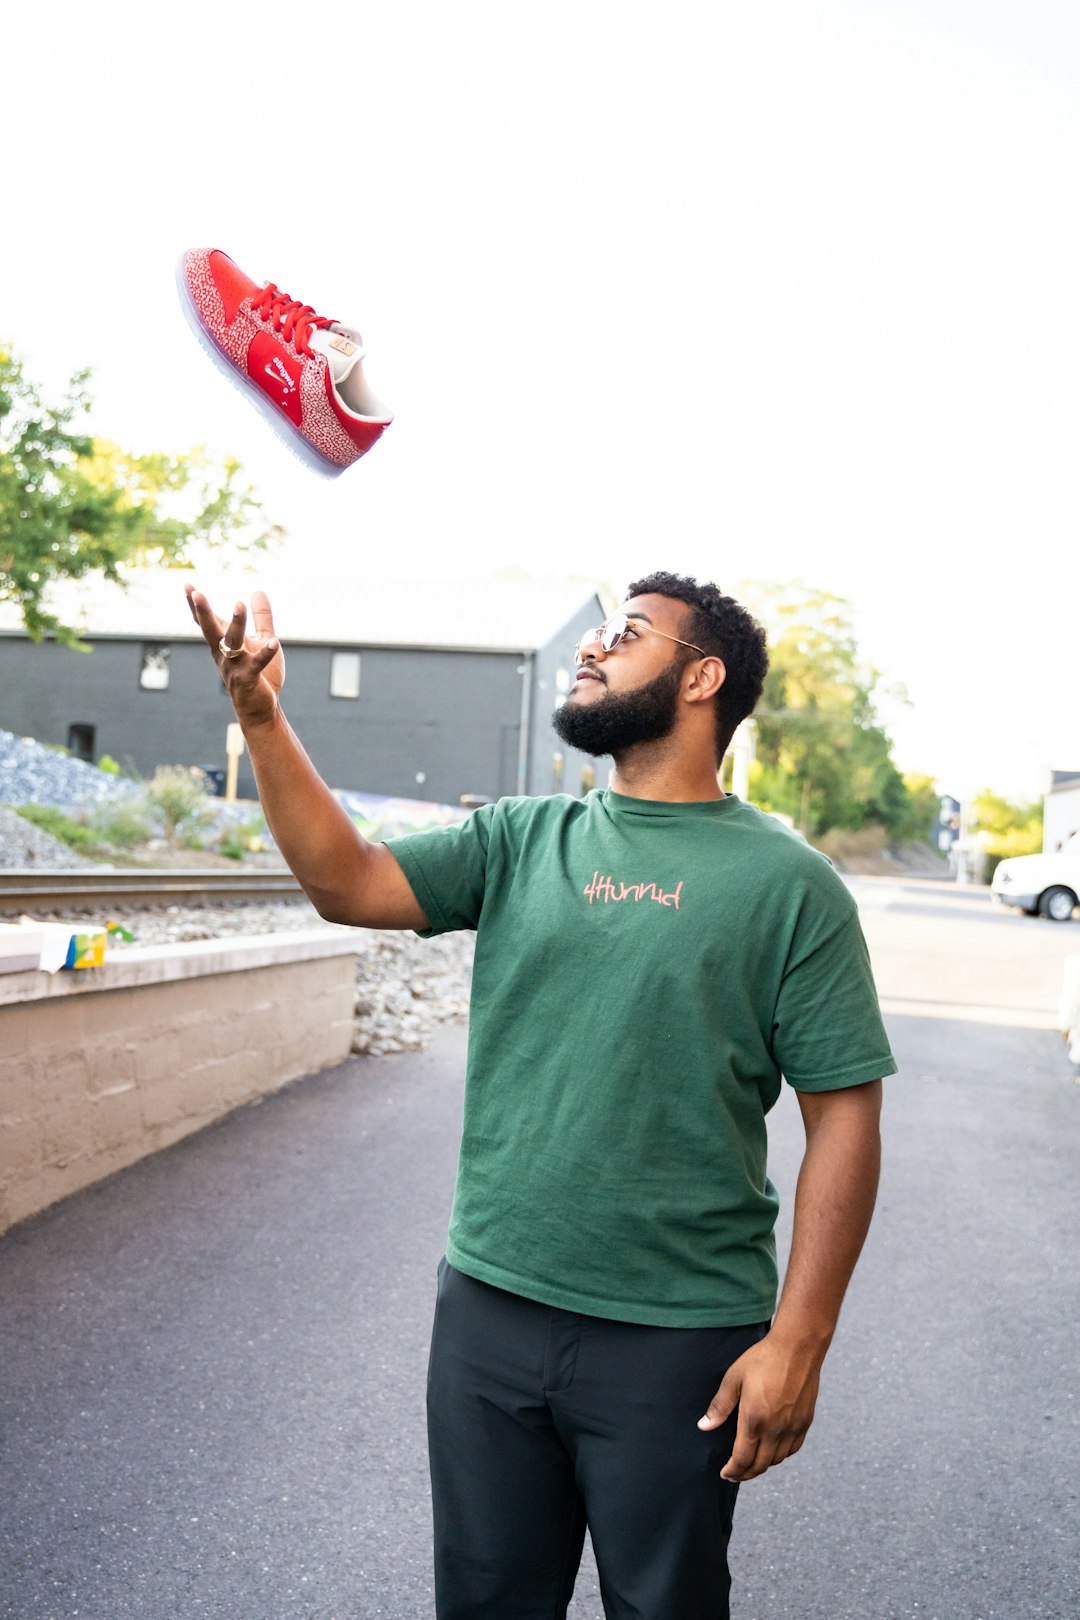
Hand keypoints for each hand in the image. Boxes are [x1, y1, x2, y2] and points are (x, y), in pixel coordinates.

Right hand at [185, 584, 283, 732]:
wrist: (261, 709)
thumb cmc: (259, 674)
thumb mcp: (261, 639)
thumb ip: (261, 617)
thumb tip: (257, 591)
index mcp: (223, 644)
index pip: (206, 622)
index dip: (195, 605)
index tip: (187, 585)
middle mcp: (224, 654)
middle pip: (210, 630)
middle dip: (203, 611)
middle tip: (196, 592)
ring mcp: (235, 666)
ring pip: (231, 643)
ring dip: (235, 624)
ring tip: (239, 603)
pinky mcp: (249, 679)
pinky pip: (256, 664)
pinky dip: (266, 653)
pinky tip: (275, 642)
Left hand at [697, 1332, 822, 1481]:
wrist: (797, 1347)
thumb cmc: (763, 1359)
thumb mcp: (734, 1378)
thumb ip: (719, 1406)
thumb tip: (704, 1426)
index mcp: (754, 1419)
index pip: (742, 1459)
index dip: (732, 1471)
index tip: (725, 1474)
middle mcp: (775, 1429)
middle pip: (760, 1465)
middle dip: (745, 1474)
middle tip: (735, 1474)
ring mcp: (793, 1427)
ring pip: (777, 1460)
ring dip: (762, 1465)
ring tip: (751, 1462)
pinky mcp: (805, 1422)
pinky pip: (792, 1449)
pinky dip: (780, 1455)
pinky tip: (772, 1450)